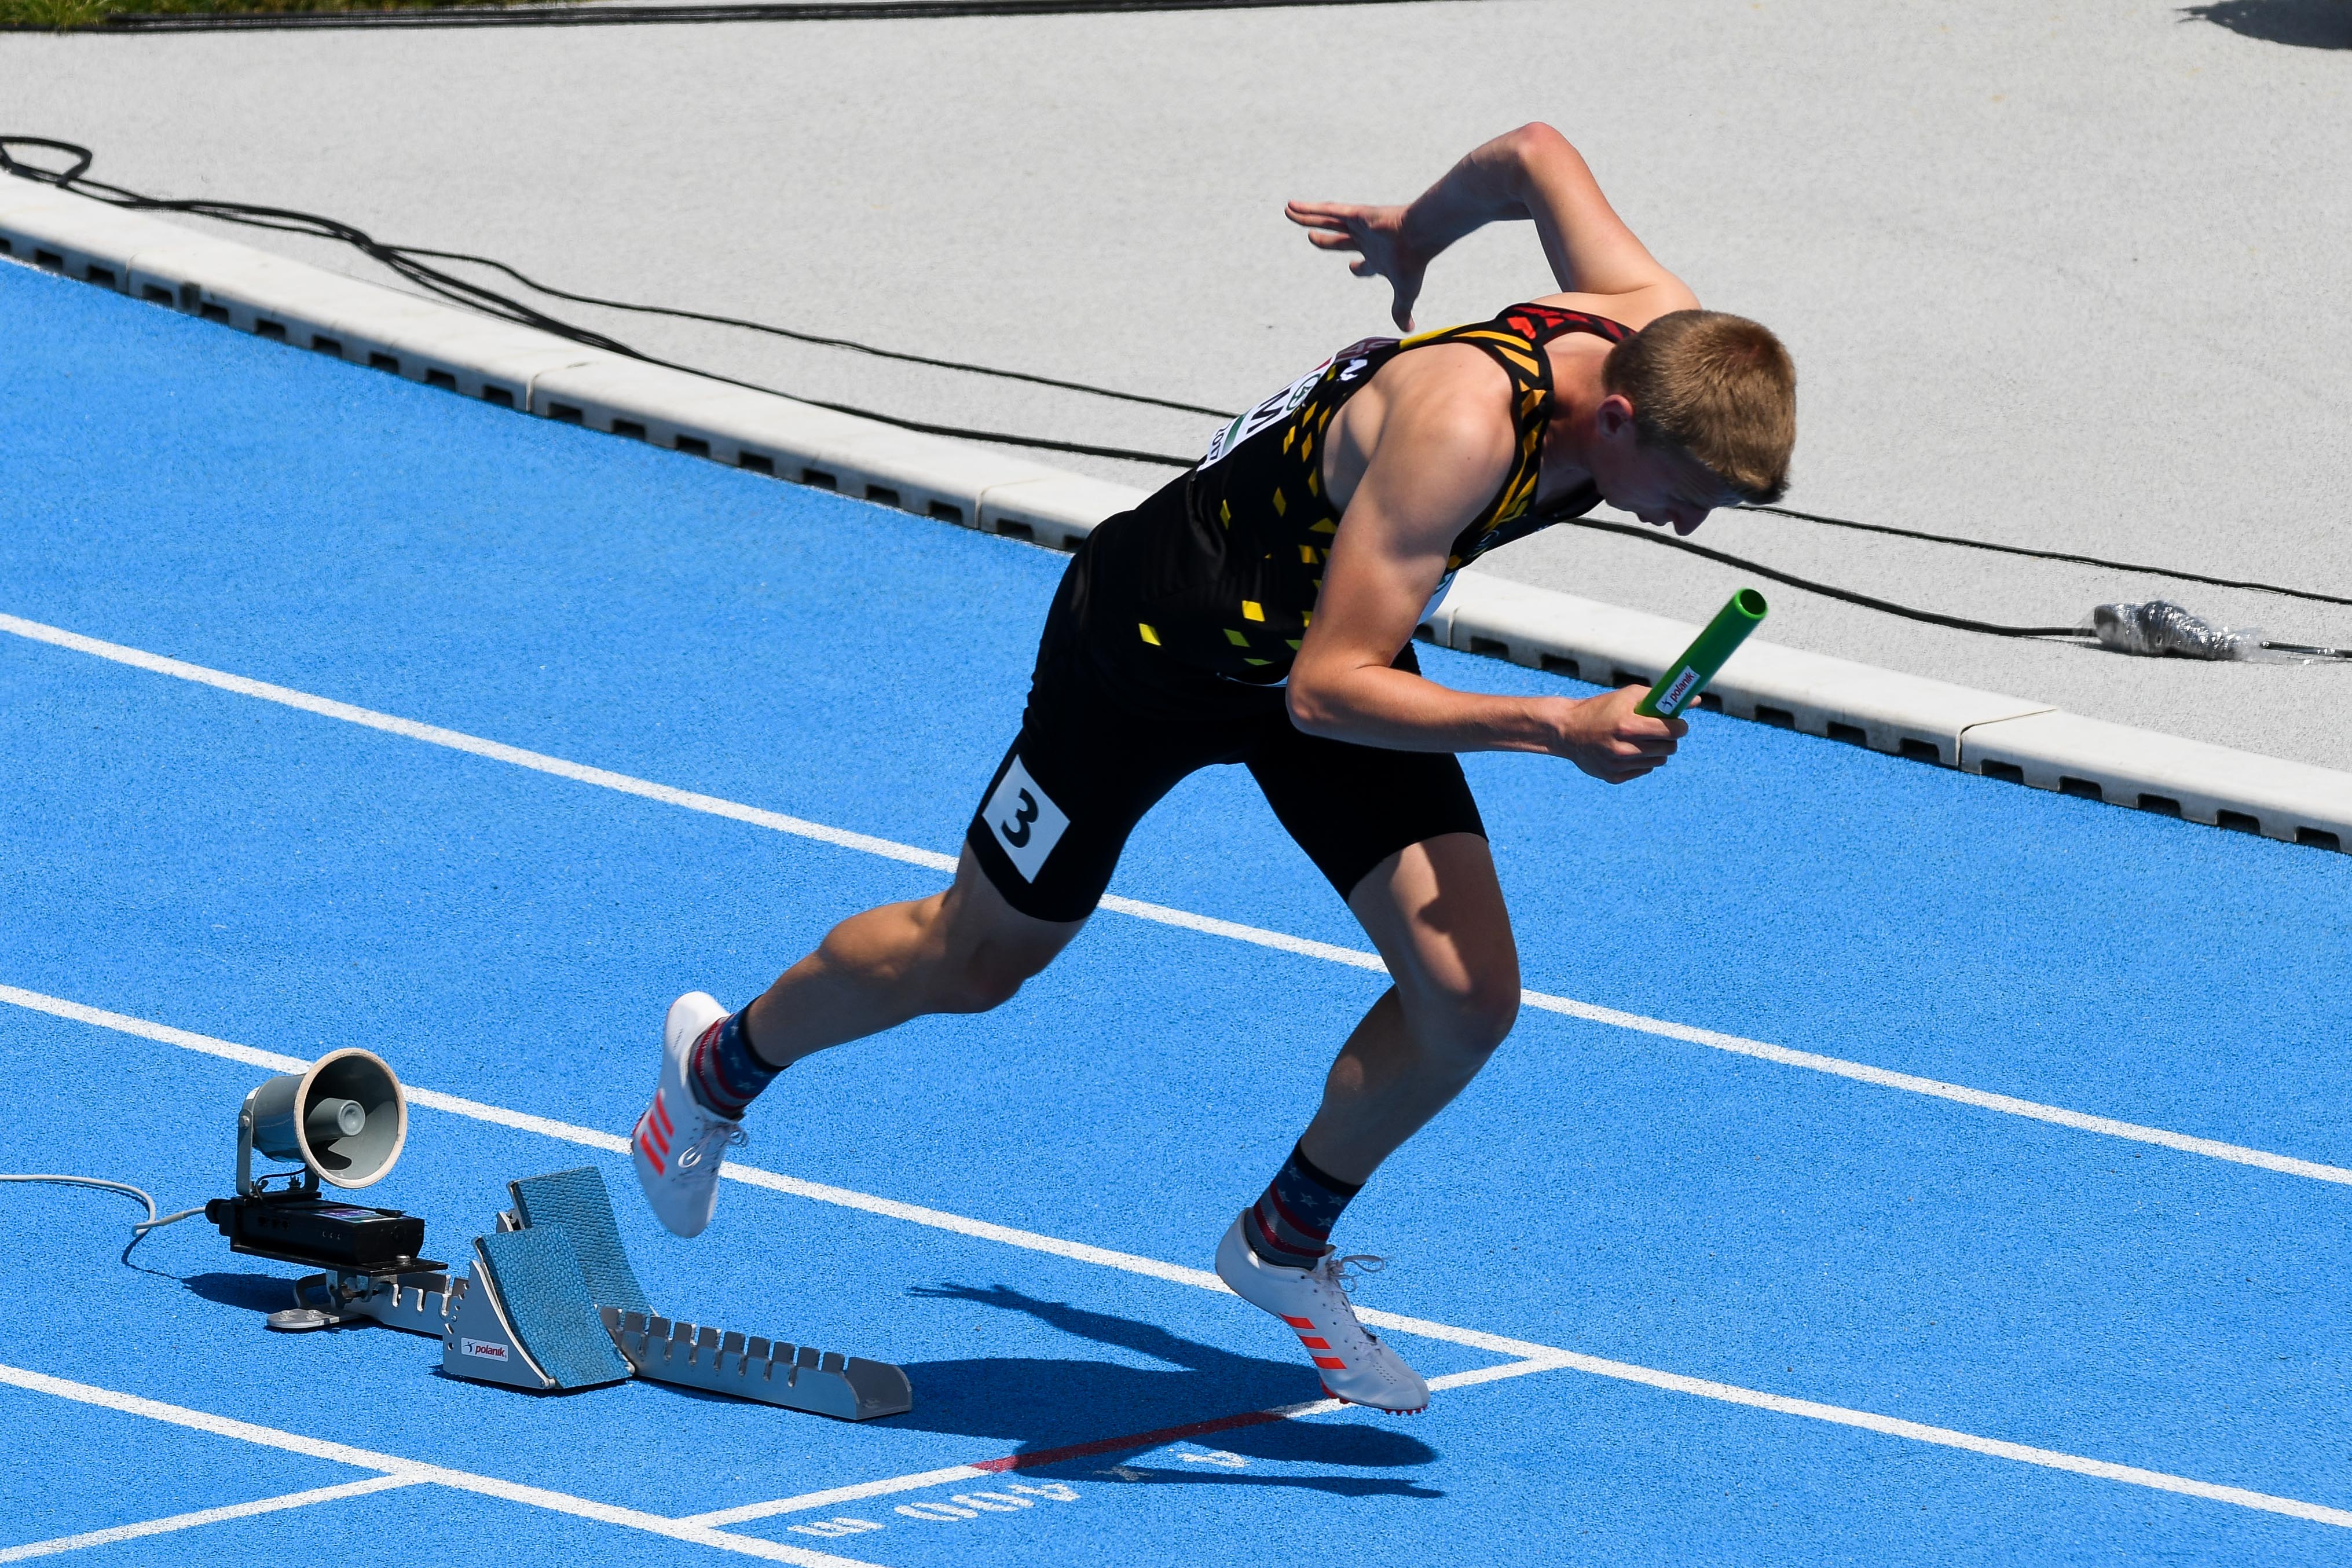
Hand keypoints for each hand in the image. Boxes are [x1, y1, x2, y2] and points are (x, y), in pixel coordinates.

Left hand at [1286, 200, 1426, 331]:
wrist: (1419, 235)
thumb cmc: (1413, 262)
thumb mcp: (1405, 291)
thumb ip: (1401, 309)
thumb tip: (1409, 330)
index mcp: (1377, 258)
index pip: (1363, 264)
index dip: (1357, 268)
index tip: (1352, 267)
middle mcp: (1366, 240)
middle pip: (1338, 239)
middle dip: (1324, 239)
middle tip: (1311, 237)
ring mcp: (1359, 225)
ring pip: (1327, 221)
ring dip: (1307, 218)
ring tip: (1288, 211)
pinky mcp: (1355, 213)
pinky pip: (1327, 210)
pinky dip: (1309, 208)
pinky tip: (1292, 206)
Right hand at [1540, 686, 1688, 783]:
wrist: (1566, 730)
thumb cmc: (1601, 708)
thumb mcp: (1628, 696)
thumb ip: (1661, 698)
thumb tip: (1696, 700)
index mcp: (1628, 725)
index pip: (1672, 731)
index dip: (1680, 726)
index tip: (1678, 723)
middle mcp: (1623, 748)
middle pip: (1669, 748)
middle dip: (1669, 738)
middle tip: (1661, 731)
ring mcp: (1618, 765)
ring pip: (1659, 760)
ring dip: (1656, 750)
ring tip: (1641, 740)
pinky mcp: (1614, 777)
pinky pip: (1643, 770)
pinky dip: (1641, 760)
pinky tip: (1628, 750)